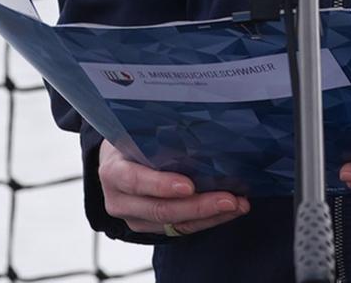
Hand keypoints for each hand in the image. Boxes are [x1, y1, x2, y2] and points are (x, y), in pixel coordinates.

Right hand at [98, 140, 249, 234]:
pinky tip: (228, 210)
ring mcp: (134, 218)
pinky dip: (206, 220)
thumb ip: (156, 133)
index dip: (161, 185)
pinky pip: (179, 229)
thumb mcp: (135, 131)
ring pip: (173, 224)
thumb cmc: (130, 138)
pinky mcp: (148, 227)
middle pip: (160, 209)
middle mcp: (120, 201)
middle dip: (198, 207)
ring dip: (210, 216)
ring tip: (237, 205)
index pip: (136, 181)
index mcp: (114, 172)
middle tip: (228, 199)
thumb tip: (198, 121)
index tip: (189, 186)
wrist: (114, 160)